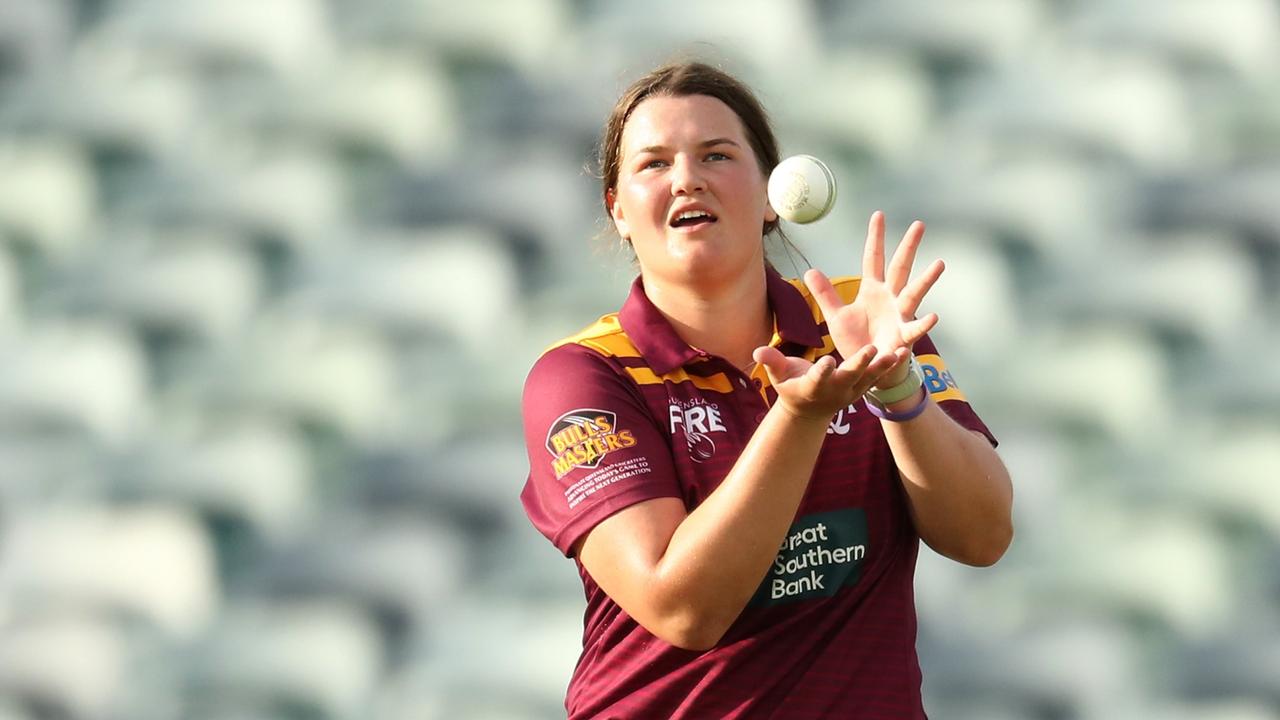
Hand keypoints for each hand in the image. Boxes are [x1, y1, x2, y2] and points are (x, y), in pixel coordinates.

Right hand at [753, 343, 906, 420]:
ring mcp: (850, 391)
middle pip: (849, 376)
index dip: (821, 371)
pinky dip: (891, 367)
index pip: (817, 378)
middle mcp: (834, 390)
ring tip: (898, 353)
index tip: (826, 360)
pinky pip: (878, 377)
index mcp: (812, 386)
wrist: (809, 412)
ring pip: (869, 378)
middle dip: (860, 364)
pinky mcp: (862, 389)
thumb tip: (757, 350)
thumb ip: (772, 362)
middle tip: (871, 350)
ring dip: (884, 367)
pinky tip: (905, 353)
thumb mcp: (778, 376)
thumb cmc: (791, 387)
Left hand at [804, 211, 944, 387]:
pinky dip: (924, 324)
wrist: (866, 368)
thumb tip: (810, 270)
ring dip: (926, 280)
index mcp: (872, 290)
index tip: (878, 215)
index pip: (874, 258)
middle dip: (908, 247)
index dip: (875, 238)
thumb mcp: (836, 316)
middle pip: (900, 267)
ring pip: (913, 293)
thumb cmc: (855, 341)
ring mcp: (899, 315)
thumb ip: (826, 294)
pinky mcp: (903, 336)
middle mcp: (889, 298)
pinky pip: (915, 329)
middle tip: (919, 224)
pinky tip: (934, 316)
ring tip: (940, 264)